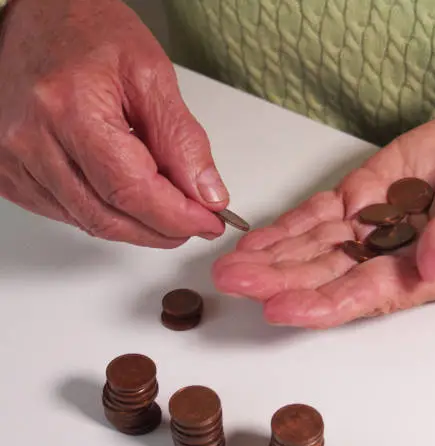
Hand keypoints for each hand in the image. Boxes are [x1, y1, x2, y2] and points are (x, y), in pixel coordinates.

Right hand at [0, 0, 227, 247]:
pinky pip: (66, 214)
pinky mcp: (8, 172)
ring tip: (168, 206)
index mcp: (70, 109)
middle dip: (162, 230)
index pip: (131, 190)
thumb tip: (208, 194)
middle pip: (108, 216)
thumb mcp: (152, 76)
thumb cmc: (91, 33)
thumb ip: (183, 139)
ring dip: (137, 226)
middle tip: (196, 221)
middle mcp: (31, 139)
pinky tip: (128, 198)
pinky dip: (106, 215)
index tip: (209, 221)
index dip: (176, 216)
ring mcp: (13, 160)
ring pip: (89, 222)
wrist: (41, 18)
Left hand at [213, 110, 434, 327]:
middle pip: (324, 274)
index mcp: (422, 272)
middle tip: (234, 281)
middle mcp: (386, 256)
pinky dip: (285, 227)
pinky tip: (255, 241)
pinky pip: (315, 215)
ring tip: (230, 265)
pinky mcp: (357, 197)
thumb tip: (430, 266)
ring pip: (311, 248)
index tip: (280, 306)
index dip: (322, 303)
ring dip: (270, 257)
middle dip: (277, 280)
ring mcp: (367, 227)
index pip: (365, 294)